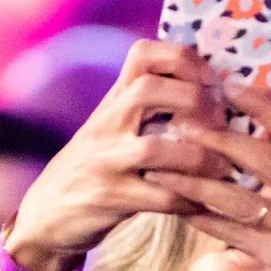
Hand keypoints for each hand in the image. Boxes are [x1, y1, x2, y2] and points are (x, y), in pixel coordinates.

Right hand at [1, 40, 235, 270]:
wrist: (46, 215)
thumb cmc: (94, 169)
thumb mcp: (112, 129)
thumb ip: (146, 108)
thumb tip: (209, 93)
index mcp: (112, 101)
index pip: (142, 54)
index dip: (184, 59)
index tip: (212, 81)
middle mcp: (106, 123)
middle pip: (150, 90)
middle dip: (195, 101)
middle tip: (221, 124)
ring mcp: (104, 161)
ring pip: (157, 148)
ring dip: (200, 158)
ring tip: (223, 169)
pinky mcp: (108, 198)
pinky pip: (159, 197)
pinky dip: (188, 200)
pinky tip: (203, 204)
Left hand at [143, 82, 270, 270]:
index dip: (260, 103)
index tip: (226, 85)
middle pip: (262, 157)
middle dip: (216, 137)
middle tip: (180, 122)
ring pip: (239, 196)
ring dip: (196, 179)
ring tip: (163, 166)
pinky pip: (235, 232)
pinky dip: (205, 217)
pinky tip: (180, 205)